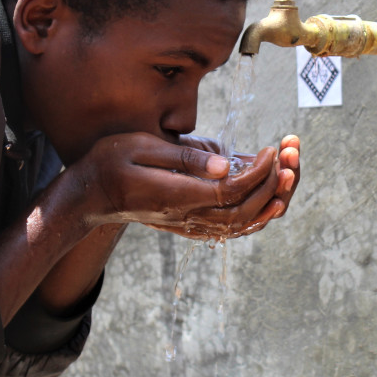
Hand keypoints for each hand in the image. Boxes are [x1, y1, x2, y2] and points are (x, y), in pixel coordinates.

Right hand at [64, 133, 280, 236]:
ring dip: (268, 203)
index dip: (258, 172)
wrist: (88, 195)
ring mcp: (185, 225)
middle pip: (242, 212)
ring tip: (287, 178)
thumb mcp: (142, 147)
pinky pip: (228, 230)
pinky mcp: (186, 226)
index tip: (271, 149)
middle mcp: (184, 216)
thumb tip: (226, 164)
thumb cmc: (110, 163)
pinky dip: (254, 217)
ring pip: (239, 226)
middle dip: (272, 186)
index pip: (230, 190)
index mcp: (175, 195)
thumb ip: (184, 158)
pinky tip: (268, 200)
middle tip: (287, 158)